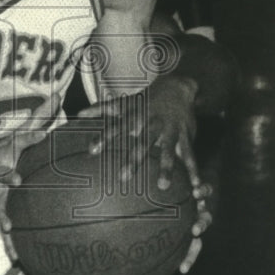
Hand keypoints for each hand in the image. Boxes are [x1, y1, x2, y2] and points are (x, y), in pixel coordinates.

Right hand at [0, 129, 44, 260]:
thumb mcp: (11, 144)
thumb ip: (28, 139)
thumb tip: (46, 133)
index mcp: (0, 172)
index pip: (3, 173)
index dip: (8, 176)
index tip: (16, 180)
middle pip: (0, 200)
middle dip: (4, 210)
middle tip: (8, 221)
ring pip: (2, 218)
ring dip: (6, 229)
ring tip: (11, 242)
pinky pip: (4, 231)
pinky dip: (9, 244)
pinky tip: (16, 258)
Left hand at [78, 75, 212, 271]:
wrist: (178, 87)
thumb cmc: (146, 100)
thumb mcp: (124, 103)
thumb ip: (102, 109)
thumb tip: (79, 114)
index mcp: (136, 117)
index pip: (117, 128)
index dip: (104, 138)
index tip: (91, 150)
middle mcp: (152, 124)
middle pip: (142, 143)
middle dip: (134, 160)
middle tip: (124, 178)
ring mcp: (171, 130)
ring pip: (169, 151)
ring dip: (167, 168)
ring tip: (163, 186)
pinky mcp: (186, 136)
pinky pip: (190, 155)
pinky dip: (193, 169)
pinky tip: (195, 185)